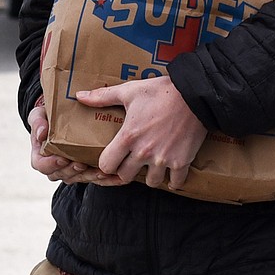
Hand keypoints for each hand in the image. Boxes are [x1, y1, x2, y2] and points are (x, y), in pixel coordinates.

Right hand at [28, 102, 124, 185]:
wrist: (62, 116)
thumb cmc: (48, 117)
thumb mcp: (38, 116)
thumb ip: (37, 123)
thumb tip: (41, 133)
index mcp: (41, 156)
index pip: (43, 166)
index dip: (52, 164)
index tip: (62, 158)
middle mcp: (55, 167)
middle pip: (63, 174)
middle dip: (74, 170)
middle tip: (83, 163)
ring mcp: (71, 170)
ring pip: (80, 178)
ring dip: (90, 176)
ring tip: (101, 170)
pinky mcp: (85, 171)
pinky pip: (94, 177)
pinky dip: (105, 179)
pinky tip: (115, 176)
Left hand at [76, 76, 207, 189]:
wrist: (193, 94)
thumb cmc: (159, 91)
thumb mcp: (129, 91)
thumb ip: (103, 97)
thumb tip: (80, 96)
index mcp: (128, 137)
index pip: (107, 165)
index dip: (106, 163)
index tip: (111, 157)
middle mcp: (144, 152)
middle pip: (126, 176)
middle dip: (126, 170)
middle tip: (131, 160)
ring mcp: (163, 159)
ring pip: (151, 183)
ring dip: (149, 176)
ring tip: (151, 164)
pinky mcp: (182, 162)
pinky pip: (175, 183)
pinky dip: (173, 180)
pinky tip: (171, 170)